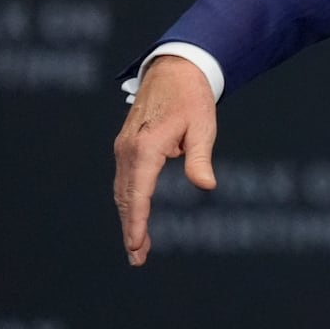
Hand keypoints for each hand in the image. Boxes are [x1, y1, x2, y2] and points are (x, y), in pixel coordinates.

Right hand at [112, 54, 217, 265]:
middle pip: (126, 198)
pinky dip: (129, 201)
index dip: (136, 223)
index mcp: (146, 147)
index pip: (138, 194)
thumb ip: (200, 158)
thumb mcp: (203, 126)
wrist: (174, 70)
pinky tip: (137, 215)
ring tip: (139, 246)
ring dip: (129, 218)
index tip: (136, 246)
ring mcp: (124, 147)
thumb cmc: (193, 98)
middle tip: (138, 258)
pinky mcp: (126, 145)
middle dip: (131, 229)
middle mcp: (128, 149)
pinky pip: (125, 179)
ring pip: (122, 191)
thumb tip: (207, 185)